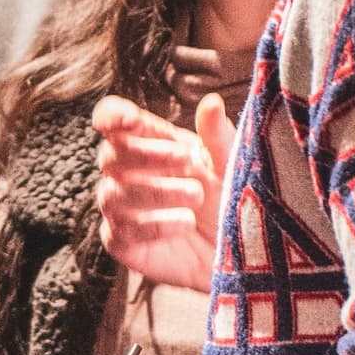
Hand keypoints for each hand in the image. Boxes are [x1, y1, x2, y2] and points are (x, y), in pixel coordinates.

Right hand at [93, 93, 232, 290]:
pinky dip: (153, 225)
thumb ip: (217, 137)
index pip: (112, 121)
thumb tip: (211, 102)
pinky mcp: (124, 244)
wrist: (245, 251)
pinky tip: (184, 224)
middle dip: (147, 156)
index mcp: (151, 143)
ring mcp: (123, 210)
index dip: (112, 116)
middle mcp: (130, 174)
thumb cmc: (233, 200)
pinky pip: (120, 232)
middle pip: (110, 156)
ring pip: (112, 194)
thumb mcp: (231, 165)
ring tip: (196, 197)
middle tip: (188, 162)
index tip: (129, 119)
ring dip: (155, 192)